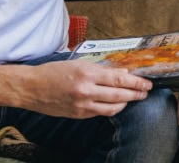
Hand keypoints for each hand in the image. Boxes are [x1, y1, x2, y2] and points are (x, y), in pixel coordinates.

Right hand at [17, 60, 152, 118]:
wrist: (32, 87)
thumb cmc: (53, 72)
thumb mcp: (78, 64)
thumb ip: (101, 70)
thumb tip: (122, 74)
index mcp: (86, 73)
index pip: (118, 80)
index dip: (136, 82)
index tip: (146, 83)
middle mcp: (86, 90)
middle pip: (119, 95)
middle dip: (136, 94)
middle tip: (146, 92)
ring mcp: (82, 105)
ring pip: (112, 108)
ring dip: (126, 103)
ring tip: (133, 98)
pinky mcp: (78, 115)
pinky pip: (100, 113)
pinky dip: (111, 108)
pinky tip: (116, 104)